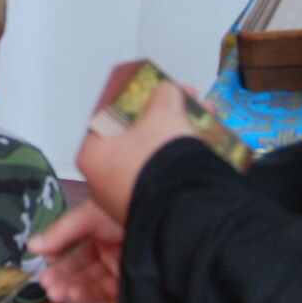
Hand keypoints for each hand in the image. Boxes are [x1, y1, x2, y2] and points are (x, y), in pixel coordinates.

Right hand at [29, 204, 123, 302]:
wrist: (163, 224)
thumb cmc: (124, 209)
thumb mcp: (88, 215)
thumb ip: (60, 232)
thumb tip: (31, 246)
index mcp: (101, 223)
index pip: (74, 240)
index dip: (58, 251)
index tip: (44, 260)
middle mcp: (110, 243)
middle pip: (81, 262)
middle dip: (61, 274)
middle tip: (44, 283)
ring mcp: (121, 264)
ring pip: (91, 279)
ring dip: (71, 286)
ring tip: (53, 294)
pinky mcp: (131, 281)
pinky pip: (107, 290)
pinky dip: (88, 294)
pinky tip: (72, 295)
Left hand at [74, 81, 194, 226]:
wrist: (186, 210)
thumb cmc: (160, 156)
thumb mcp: (163, 114)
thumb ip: (163, 95)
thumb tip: (166, 91)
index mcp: (93, 155)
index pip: (109, 117)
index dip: (138, 99)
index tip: (158, 90)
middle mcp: (103, 181)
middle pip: (137, 137)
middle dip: (166, 115)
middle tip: (188, 99)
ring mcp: (127, 200)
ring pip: (155, 156)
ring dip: (180, 133)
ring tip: (208, 114)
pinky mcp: (152, 212)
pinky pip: (165, 177)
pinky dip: (182, 160)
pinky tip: (208, 143)